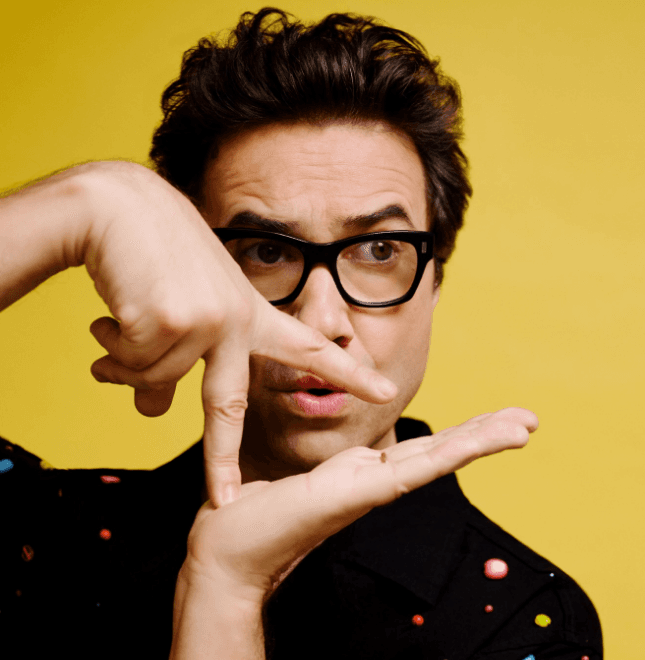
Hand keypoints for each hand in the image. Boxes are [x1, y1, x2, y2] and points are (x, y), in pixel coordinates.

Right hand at [78, 162, 396, 506]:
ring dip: (123, 360)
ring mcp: (208, 321)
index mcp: (250, 315)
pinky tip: (115, 307)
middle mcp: (237, 320)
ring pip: (153, 381)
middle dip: (221, 461)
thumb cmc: (157, 253)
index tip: (386, 391)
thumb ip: (182, 359)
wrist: (120, 206)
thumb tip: (155, 413)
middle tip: (224, 500)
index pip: (308, 349)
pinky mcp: (173, 320)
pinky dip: (109, 345)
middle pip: (228, 407)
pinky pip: (128, 362)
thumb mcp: (186, 308)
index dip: (346, 374)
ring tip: (121, 319)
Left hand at [180, 408, 538, 601]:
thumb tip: (355, 456)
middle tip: (527, 420)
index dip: (459, 436)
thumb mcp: (305, 476)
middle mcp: (373, 481)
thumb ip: (335, 467)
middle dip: (483, 435)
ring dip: (481, 440)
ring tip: (523, 425)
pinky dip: (453, 452)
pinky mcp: (358, 493)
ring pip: (436, 458)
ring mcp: (370, 488)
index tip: (491, 422)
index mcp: (362, 475)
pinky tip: (484, 440)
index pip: (421, 451)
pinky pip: (413, 468)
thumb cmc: (252, 516)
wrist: (222, 553)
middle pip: (439, 452)